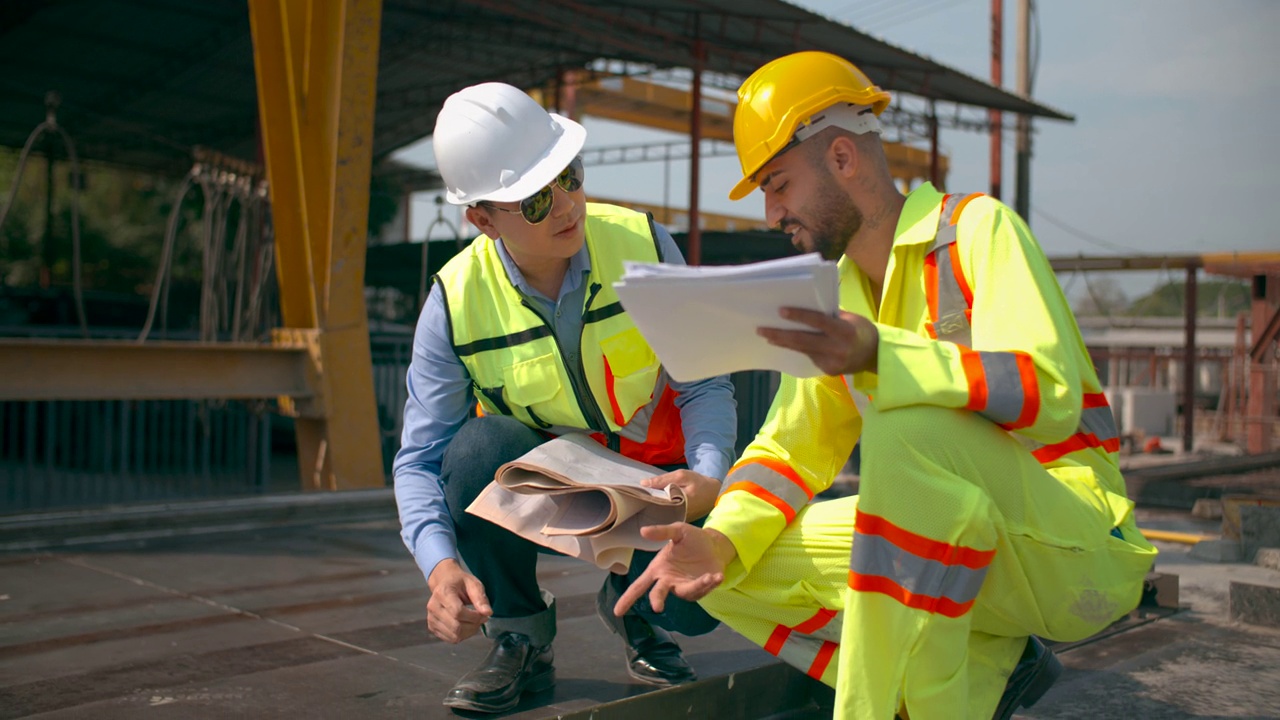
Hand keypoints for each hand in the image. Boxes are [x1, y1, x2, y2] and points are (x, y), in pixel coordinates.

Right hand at [426, 558, 491, 643]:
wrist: (445, 582)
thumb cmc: (460, 583)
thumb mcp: (473, 584)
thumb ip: (480, 598)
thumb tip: (488, 613)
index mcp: (442, 593)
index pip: (458, 612)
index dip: (474, 617)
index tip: (484, 614)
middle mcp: (433, 607)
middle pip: (456, 627)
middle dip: (473, 625)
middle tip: (481, 618)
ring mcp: (431, 618)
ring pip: (454, 636)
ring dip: (469, 632)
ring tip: (474, 621)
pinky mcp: (432, 627)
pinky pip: (451, 639)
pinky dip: (463, 635)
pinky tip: (466, 625)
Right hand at [613, 523, 735, 615]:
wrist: (715, 544)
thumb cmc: (693, 539)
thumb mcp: (678, 531)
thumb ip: (661, 532)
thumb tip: (642, 531)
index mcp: (658, 569)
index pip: (639, 585)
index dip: (628, 598)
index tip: (617, 612)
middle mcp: (668, 581)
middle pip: (658, 594)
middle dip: (657, 600)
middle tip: (657, 607)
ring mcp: (683, 587)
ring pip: (685, 592)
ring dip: (698, 585)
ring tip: (710, 576)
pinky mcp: (699, 590)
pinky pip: (702, 590)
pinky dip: (710, 583)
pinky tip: (717, 576)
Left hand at [642, 469, 719, 520]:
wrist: (714, 492)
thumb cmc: (698, 482)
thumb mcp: (682, 476)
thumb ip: (663, 480)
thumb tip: (643, 484)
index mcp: (680, 503)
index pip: (658, 503)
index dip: (646, 499)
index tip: (635, 496)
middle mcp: (679, 515)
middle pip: (658, 511)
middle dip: (647, 505)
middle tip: (635, 500)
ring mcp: (680, 519)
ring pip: (662, 514)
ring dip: (653, 508)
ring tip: (642, 503)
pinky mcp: (681, 520)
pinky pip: (667, 516)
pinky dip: (661, 510)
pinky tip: (653, 506)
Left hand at [757, 308, 877, 375]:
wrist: (876, 355)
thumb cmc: (861, 330)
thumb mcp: (850, 318)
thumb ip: (829, 315)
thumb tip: (804, 306)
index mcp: (845, 331)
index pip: (818, 322)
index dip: (799, 316)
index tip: (781, 311)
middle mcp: (838, 348)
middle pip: (803, 341)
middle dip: (780, 334)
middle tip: (761, 329)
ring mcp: (833, 362)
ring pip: (803, 351)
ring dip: (784, 343)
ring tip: (767, 336)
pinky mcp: (829, 371)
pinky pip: (810, 358)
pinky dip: (799, 350)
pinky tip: (786, 344)